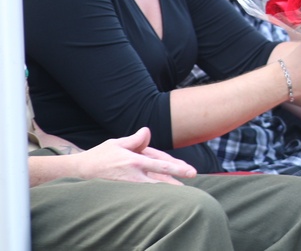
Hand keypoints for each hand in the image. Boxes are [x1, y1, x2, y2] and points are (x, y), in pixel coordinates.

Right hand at [71, 127, 196, 184]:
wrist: (78, 171)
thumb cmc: (100, 155)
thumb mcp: (117, 143)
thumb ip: (135, 140)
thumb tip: (147, 131)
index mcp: (135, 160)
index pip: (160, 164)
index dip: (177, 167)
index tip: (190, 171)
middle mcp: (134, 173)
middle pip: (160, 178)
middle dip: (177, 180)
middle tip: (192, 179)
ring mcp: (128, 184)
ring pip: (153, 188)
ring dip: (167, 190)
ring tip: (183, 192)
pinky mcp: (123, 192)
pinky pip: (141, 194)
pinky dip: (153, 195)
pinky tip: (161, 198)